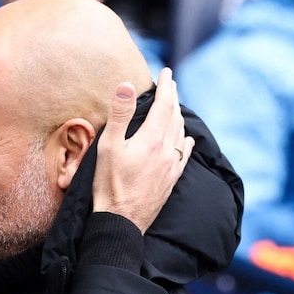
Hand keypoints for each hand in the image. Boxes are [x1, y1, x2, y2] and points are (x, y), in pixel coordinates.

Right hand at [92, 67, 192, 233]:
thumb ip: (120, 115)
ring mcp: (172, 165)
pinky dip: (184, 139)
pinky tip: (185, 139)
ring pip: (180, 133)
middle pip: (175, 116)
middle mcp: (167, 149)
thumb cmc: (109, 184)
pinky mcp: (171, 180)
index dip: (166, 86)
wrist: (121, 221)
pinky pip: (183, 154)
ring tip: (173, 107)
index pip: (164, 104)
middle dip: (172, 97)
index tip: (166, 72)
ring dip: (178, 116)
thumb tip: (128, 86)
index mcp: (152, 138)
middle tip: (170, 84)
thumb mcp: (109, 147)